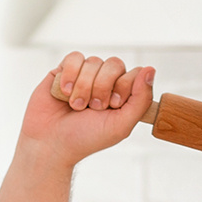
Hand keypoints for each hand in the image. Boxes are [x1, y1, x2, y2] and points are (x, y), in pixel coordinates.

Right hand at [17, 53, 154, 169]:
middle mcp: (105, 82)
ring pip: (93, 62)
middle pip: (115, 64)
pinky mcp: (64, 70)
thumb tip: (151, 70)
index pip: (134, 73)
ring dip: (84, 87)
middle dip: (103, 87)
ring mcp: (85, 75)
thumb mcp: (121, 125)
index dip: (124, 87)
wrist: (50, 143)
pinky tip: (64, 93)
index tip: (113, 106)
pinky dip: (70, 75)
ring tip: (75, 106)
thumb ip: (140, 99)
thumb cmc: (85, 138)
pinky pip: (75, 58)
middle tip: (93, 108)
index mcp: (122, 94)